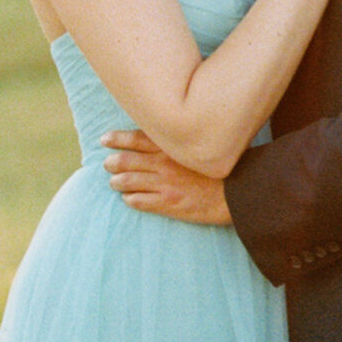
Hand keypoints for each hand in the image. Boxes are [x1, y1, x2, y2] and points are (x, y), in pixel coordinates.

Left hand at [103, 133, 233, 222]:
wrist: (237, 192)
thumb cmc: (220, 167)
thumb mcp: (198, 147)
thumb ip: (178, 142)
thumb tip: (160, 138)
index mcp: (171, 146)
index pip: (136, 138)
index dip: (117, 138)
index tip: (104, 139)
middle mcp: (164, 163)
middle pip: (126, 160)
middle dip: (112, 162)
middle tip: (108, 164)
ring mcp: (164, 184)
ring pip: (126, 181)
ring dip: (116, 182)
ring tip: (115, 182)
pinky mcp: (167, 203)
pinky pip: (137, 201)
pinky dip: (129, 199)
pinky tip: (130, 198)